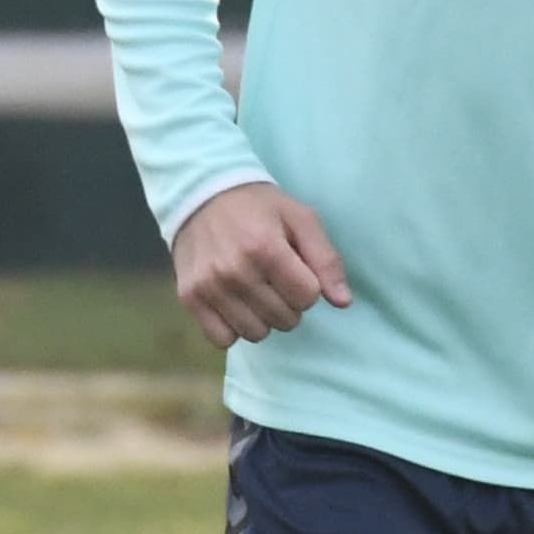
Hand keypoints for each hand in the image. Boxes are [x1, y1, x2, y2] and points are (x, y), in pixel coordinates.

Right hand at [169, 182, 349, 346]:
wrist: (201, 194)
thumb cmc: (259, 207)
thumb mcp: (301, 218)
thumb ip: (326, 259)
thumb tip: (343, 302)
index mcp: (266, 248)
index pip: (308, 297)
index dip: (309, 286)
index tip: (296, 269)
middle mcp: (235, 271)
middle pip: (285, 319)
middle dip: (289, 302)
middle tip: (275, 279)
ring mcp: (209, 287)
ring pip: (256, 334)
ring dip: (263, 318)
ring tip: (256, 291)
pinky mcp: (190, 298)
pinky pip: (223, 339)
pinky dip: (233, 328)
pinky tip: (235, 305)